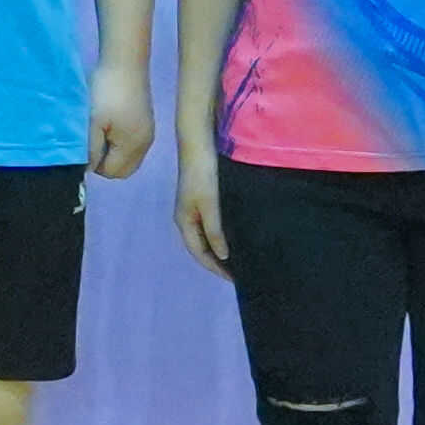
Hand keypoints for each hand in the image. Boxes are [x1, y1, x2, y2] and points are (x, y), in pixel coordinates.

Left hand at [86, 59, 155, 183]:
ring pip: (127, 158)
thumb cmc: (106, 91)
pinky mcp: (147, 122)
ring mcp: (148, 133)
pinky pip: (132, 145)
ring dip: (112, 151)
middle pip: (122, 170)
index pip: (111, 172)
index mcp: (133, 146)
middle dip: (105, 161)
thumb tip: (89, 168)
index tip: (87, 142)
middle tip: (93, 139)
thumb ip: (91, 149)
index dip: (95, 163)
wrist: (125, 61)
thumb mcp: (93, 122)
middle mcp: (145, 144)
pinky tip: (111, 122)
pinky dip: (120, 142)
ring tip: (101, 129)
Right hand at [175, 126, 229, 272]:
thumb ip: (215, 231)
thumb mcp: (210, 205)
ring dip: (220, 247)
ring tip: (239, 257)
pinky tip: (235, 234)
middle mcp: (187, 217)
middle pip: (202, 246)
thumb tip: (222, 256)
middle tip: (240, 272)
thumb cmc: (203, 176)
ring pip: (207, 235)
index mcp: (184, 222)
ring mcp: (193, 207)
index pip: (199, 253)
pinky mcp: (202, 198)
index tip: (234, 279)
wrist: (198, 144)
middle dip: (218, 261)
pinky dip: (221, 234)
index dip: (215, 267)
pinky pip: (211, 224)